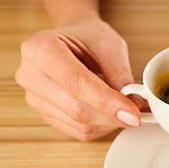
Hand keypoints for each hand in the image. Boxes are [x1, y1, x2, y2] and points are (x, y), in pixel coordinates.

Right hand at [15, 18, 140, 140]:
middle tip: (139, 113)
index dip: (105, 101)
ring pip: (77, 123)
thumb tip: (133, 102)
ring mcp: (33, 96)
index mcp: (40, 48)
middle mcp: (30, 74)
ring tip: (126, 109)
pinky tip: (110, 114)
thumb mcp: (109, 44)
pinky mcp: (43, 113)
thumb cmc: (86, 37)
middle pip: (75, 108)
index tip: (132, 112)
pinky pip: (76, 130)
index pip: (75, 82)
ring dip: (108, 122)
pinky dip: (100, 127)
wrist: (70, 40)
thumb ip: (120, 72)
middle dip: (112, 115)